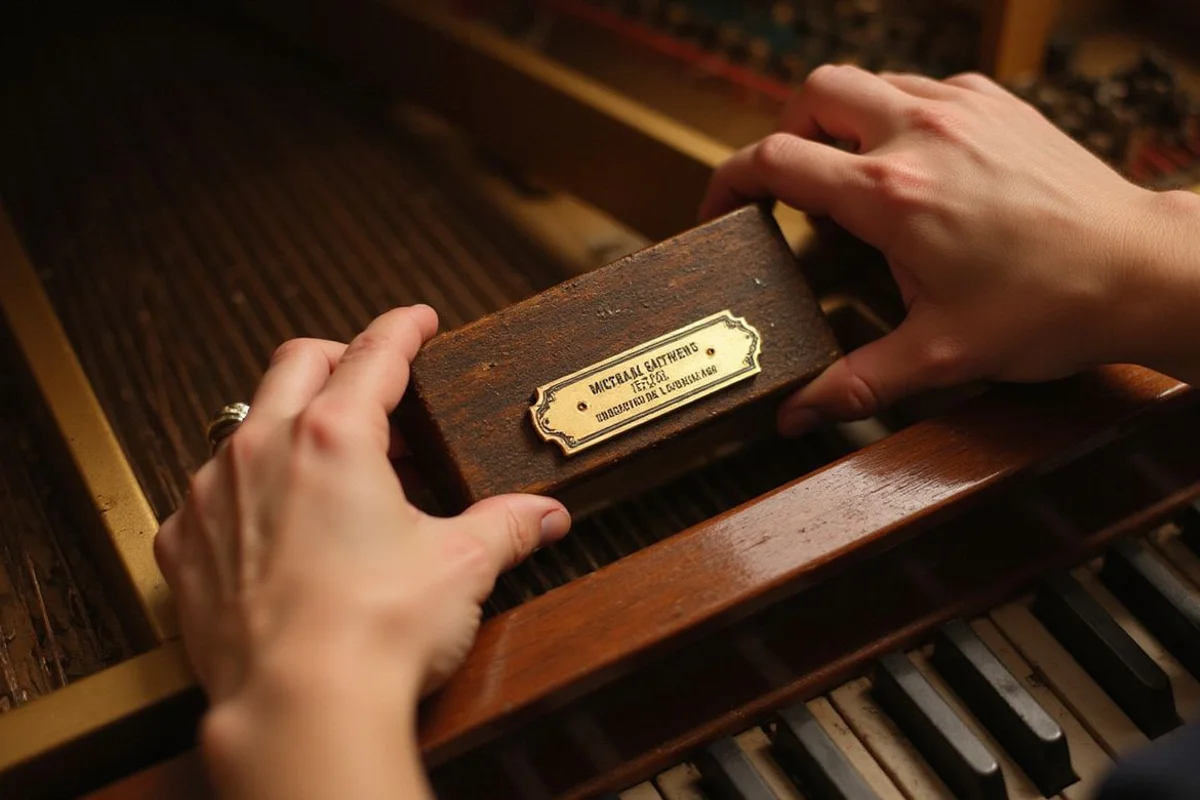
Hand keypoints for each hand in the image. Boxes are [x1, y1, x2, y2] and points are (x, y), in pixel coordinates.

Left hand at [154, 305, 570, 798]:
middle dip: (338, 357)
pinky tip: (272, 524)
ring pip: (246, 425)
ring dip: (288, 426)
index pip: (375, 354)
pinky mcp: (185, 547)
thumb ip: (505, 527)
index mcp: (334, 437)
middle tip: (371, 378)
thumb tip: (544, 515)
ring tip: (328, 462)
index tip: (417, 321)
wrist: (299, 708)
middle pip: (297, 363)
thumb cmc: (376, 631)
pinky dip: (243, 493)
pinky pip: (208, 496)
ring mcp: (214, 496)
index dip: (403, 329)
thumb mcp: (461, 567)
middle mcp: (264, 450)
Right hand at [700, 65, 1199, 433]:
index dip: (731, 182)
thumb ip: (857, 382)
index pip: (776, 160)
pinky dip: (897, 115)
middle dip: (786, 133)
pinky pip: (922, 87)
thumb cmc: (1050, 306)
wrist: (1141, 269)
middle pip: (813, 93)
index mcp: (890, 194)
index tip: (722, 208)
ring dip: (842, 121)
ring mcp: (963, 108)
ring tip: (851, 178)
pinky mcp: (998, 104)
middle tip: (790, 185)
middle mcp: (920, 134)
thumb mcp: (942, 354)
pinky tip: (913, 165)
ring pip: (868, 82)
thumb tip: (798, 415)